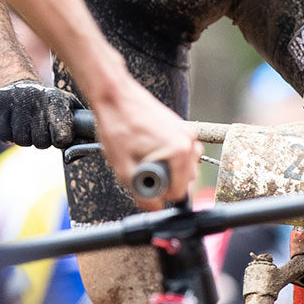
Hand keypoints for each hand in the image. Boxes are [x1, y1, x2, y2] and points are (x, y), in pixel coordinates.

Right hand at [0, 79, 81, 149]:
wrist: (16, 83)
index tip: (59, 135)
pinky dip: (8, 134)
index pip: (62, 136)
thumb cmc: (47, 101)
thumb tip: (92, 143)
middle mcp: (35, 100)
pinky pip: (4, 136)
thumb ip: (80, 123)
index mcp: (56, 101)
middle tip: (39, 127)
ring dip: (24, 136)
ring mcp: (14, 103)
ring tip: (26, 122)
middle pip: (40, 143)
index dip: (60, 139)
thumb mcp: (67, 104)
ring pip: (21, 140)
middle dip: (41, 139)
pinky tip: (13, 121)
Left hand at [87, 80, 197, 209]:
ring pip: (185, 167)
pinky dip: (168, 157)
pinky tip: (148, 150)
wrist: (115, 95)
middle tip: (142, 171)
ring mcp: (186, 132)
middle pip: (185, 180)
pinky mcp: (181, 127)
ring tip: (144, 160)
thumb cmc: (117, 124)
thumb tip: (153, 208)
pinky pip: (181, 152)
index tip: (144, 184)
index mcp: (179, 152)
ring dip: (168, 170)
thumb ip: (140, 193)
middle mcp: (188, 142)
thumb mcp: (123, 167)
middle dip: (165, 182)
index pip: (179, 192)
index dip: (160, 194)